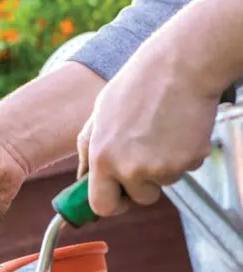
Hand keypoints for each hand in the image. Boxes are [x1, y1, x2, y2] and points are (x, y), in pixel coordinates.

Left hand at [77, 47, 219, 216]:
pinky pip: (185, 169)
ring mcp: (161, 167)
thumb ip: (88, 151)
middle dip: (142, 187)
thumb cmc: (136, 87)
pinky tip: (178, 128)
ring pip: (164, 183)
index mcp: (102, 158)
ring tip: (161, 131)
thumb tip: (82, 180)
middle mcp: (129, 168)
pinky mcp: (188, 161)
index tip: (118, 198)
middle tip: (146, 157)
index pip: (101, 205)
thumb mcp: (98, 116)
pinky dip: (183, 154)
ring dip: (163, 165)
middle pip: (139, 199)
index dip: (111, 205)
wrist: (179, 65)